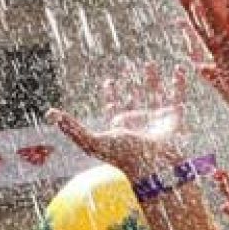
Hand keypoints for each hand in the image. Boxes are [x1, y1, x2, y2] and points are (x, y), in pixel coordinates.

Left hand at [48, 63, 187, 181]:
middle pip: (134, 99)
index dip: (112, 95)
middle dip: (131, 85)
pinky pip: (177, 98)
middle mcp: (138, 122)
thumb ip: (72, 128)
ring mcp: (156, 120)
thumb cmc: (123, 156)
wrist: (153, 164)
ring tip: (150, 65)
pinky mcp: (173, 119)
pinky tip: (177, 71)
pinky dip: (178, 84)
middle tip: (129, 69)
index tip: (109, 82)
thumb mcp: (91, 140)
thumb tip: (50, 113)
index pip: (115, 107)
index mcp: (121, 127)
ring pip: (154, 96)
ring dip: (152, 81)